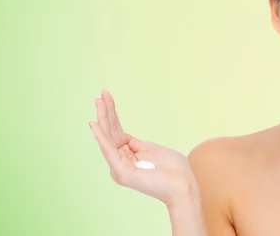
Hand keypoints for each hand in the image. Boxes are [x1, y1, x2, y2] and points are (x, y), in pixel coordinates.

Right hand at [89, 90, 197, 207]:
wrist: (183, 185)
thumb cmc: (172, 169)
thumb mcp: (151, 149)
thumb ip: (135, 144)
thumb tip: (124, 137)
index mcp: (127, 156)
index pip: (116, 131)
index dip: (112, 113)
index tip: (107, 96)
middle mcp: (120, 163)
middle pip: (110, 133)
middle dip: (105, 112)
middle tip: (101, 94)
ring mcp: (120, 169)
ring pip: (108, 139)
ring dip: (103, 118)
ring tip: (98, 101)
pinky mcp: (123, 173)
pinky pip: (110, 151)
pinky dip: (102, 138)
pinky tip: (95, 125)